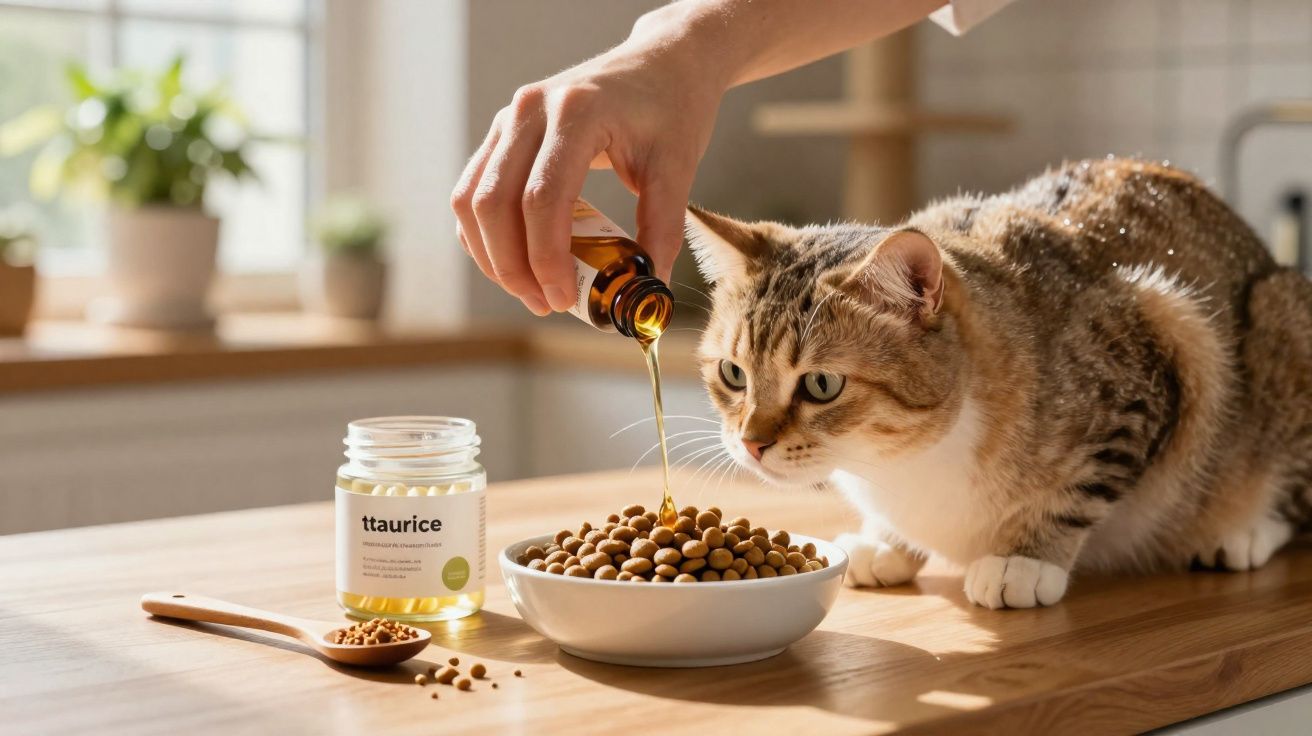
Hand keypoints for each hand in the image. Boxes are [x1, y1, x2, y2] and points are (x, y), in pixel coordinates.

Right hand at [451, 25, 724, 314]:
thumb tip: (648, 289)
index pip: (541, 198)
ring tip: (532, 291)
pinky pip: (474, 191)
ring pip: (471, 200)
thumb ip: (662, 229)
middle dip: (512, 266)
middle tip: (545, 303)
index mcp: (576, 112)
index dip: (545, 258)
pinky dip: (486, 235)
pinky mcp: (503, 133)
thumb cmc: (672, 109)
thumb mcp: (678, 168)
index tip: (564, 297)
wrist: (663, 63)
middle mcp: (530, 110)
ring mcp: (509, 118)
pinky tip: (516, 263)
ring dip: (493, 256)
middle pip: (494, 203)